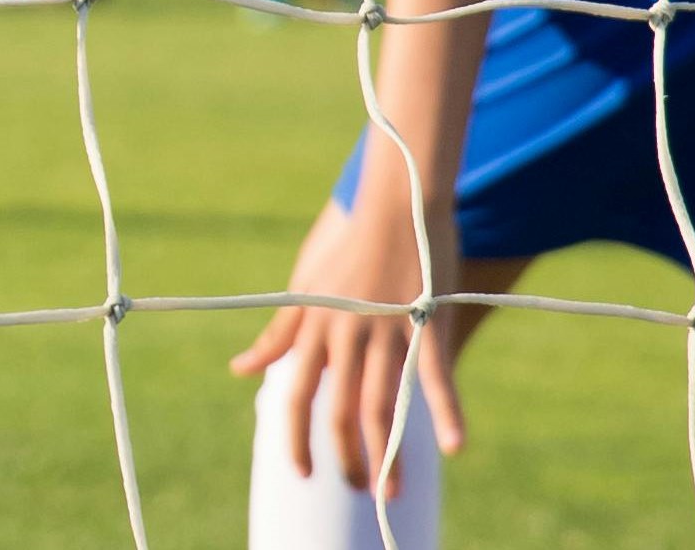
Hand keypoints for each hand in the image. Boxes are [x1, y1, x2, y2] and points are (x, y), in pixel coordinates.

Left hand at [232, 199, 469, 494]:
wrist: (392, 204)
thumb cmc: (346, 248)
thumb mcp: (302, 291)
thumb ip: (277, 336)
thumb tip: (240, 370)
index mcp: (313, 329)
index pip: (297, 396)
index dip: (296, 438)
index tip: (301, 472)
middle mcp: (345, 335)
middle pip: (340, 411)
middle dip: (348, 458)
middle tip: (360, 491)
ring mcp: (387, 330)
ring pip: (383, 404)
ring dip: (389, 453)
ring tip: (395, 490)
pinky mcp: (425, 322)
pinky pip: (435, 375)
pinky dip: (447, 412)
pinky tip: (454, 447)